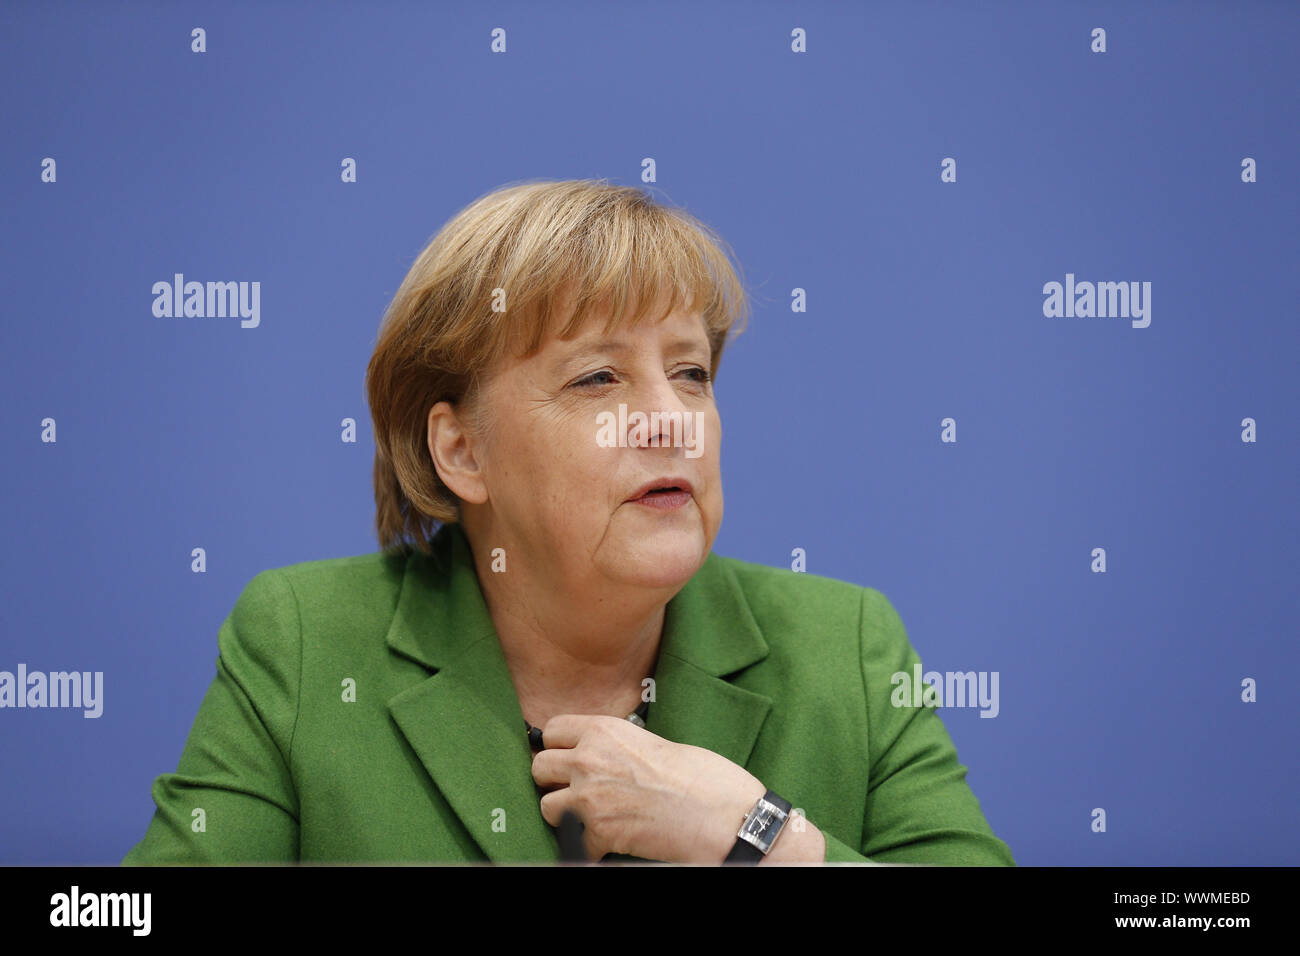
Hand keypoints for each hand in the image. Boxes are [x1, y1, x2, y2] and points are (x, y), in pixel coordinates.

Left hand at [531, 713, 766, 862]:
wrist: (720, 814)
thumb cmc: (699, 776)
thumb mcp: (651, 742)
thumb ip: (617, 746)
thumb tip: (600, 757)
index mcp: (604, 730)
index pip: (552, 730)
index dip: (559, 745)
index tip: (568, 755)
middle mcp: (588, 760)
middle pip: (540, 767)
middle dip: (554, 780)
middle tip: (576, 788)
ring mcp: (589, 798)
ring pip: (546, 806)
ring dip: (564, 813)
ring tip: (589, 816)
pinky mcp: (597, 834)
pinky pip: (570, 841)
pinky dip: (586, 845)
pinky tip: (607, 840)